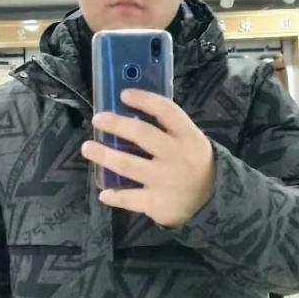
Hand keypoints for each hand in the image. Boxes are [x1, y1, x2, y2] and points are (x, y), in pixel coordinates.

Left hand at [81, 89, 214, 227]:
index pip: (166, 111)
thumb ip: (167, 127)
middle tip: (97, 119)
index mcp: (187, 136)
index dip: (144, 100)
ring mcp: (165, 180)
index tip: (124, 94)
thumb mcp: (189, 139)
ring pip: (129, 165)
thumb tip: (129, 109)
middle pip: (143, 135)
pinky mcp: (157, 203)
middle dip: (117, 125)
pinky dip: (115, 196)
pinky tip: (104, 192)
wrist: (211, 199)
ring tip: (87, 148)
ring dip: (105, 155)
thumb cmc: (191, 161)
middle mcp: (176, 156)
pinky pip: (130, 198)